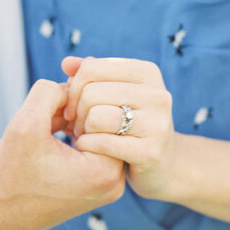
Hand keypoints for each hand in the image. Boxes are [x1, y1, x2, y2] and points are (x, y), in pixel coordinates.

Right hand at [0, 79, 124, 229]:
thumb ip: (49, 92)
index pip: (104, 111)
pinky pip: (94, 147)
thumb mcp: (25, 125)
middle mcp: (115, 182)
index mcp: (104, 170)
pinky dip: (74, 136)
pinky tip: (52, 138)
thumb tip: (73, 80)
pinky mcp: (98, 186)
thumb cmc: (9, 178)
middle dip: (75, 111)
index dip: (74, 103)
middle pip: (105, 122)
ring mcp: (108, 186)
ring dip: (73, 122)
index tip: (51, 117)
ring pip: (98, 133)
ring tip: (48, 131)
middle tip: (48, 121)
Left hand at [62, 56, 179, 199]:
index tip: (72, 108)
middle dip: (77, 114)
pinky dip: (88, 147)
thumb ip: (92, 76)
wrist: (163, 166)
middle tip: (77, 128)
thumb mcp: (115, 95)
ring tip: (85, 138)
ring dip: (81, 131)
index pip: (92, 67)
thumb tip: (67, 63)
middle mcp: (157, 95)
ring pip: (95, 117)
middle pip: (91, 93)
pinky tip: (89, 152)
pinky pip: (102, 143)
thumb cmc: (131, 126)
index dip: (73, 89)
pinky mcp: (150, 152)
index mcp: (147, 73)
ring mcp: (156, 124)